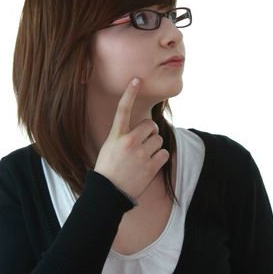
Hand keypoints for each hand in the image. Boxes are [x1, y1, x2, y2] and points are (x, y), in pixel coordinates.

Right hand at [93, 78, 169, 200]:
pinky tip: (149, 164)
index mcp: (116, 136)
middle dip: (150, 132)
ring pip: (159, 139)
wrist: (108, 194)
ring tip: (144, 156)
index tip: (136, 79)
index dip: (129, 93)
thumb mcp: (109, 147)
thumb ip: (124, 136)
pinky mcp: (150, 167)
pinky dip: (160, 157)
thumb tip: (145, 129)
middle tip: (143, 142)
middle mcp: (129, 142)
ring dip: (155, 146)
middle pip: (150, 125)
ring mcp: (140, 154)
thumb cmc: (108, 169)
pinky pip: (164, 153)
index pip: (123, 110)